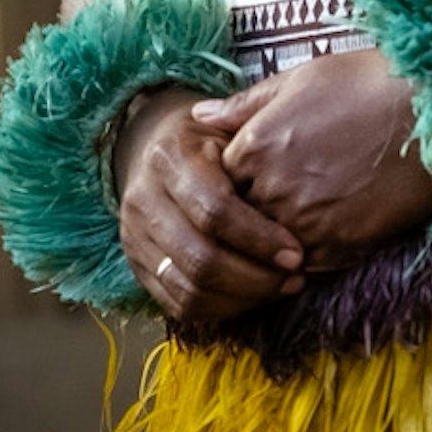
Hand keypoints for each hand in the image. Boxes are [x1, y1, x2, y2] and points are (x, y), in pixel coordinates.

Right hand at [113, 84, 304, 324]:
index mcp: (169, 157)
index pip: (214, 210)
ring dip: (240, 299)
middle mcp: (143, 199)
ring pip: (187, 290)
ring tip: (280, 288)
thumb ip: (255, 130)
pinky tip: (252, 297)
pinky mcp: (137, 266)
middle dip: (254, 277)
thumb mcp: (229, 122)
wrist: (153, 147)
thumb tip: (289, 145)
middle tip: (294, 278)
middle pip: (199, 259)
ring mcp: (135, 237)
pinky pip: (178, 305)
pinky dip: (220, 309)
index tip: (296, 252)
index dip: (258, 238)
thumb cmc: (207, 138)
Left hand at [197, 48, 431, 266]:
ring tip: (286, 240)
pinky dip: (304, 264)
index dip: (226, 188)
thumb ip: (245, 104)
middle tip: (263, 218)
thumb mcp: (300, 79)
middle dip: (244, 224)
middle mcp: (271, 190)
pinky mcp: (341, 246)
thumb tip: (201, 115)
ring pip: (267, 254)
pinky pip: (306, 269)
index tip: (242, 185)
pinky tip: (315, 249)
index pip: (213, 187)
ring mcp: (305, 222)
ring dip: (272, 250)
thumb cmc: (367, 83)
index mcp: (254, 147)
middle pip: (237, 225)